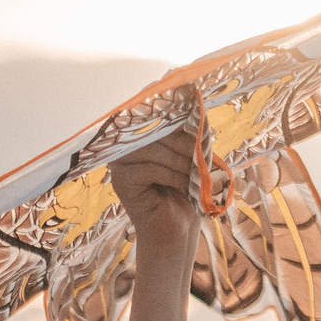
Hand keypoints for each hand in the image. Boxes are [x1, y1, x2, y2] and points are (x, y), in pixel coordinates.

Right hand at [109, 108, 198, 238]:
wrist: (178, 227)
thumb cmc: (187, 187)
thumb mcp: (193, 152)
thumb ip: (191, 126)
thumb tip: (196, 94)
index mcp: (139, 130)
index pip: (151, 107)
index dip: (170, 104)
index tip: (192, 103)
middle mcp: (124, 142)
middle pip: (153, 128)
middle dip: (183, 141)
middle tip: (202, 155)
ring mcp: (118, 160)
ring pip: (153, 149)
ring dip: (181, 161)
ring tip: (197, 175)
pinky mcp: (120, 180)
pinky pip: (149, 168)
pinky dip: (173, 176)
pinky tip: (186, 187)